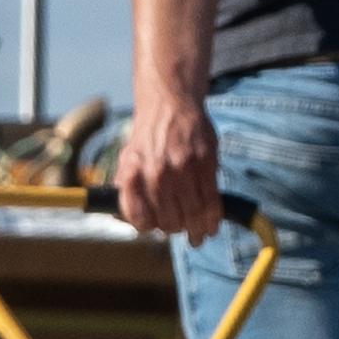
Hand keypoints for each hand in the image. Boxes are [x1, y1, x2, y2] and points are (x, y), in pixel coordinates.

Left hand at [113, 85, 221, 242]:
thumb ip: (127, 186)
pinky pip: (211, 200)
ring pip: (193, 214)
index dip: (150, 228)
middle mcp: (156, 174)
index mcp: (133, 175)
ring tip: (199, 235)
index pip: (140, 219)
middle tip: (182, 230)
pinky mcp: (205, 162)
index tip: (158, 228)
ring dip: (197, 230)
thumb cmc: (149, 135)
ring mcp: (183, 168)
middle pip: (170, 221)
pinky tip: (212, 225)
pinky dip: (213, 217)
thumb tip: (124, 216)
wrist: (170, 103)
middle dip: (176, 229)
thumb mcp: (128, 158)